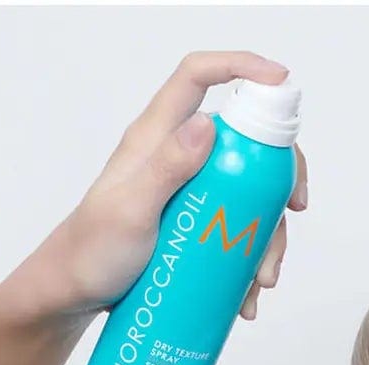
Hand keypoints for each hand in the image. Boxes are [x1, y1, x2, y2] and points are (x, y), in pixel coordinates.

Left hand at [25, 51, 307, 321]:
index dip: (241, 67)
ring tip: (262, 281)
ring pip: (249, 195)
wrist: (75, 292)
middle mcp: (178, 156)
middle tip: (293, 211)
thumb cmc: (92, 251)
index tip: (280, 83)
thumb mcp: (130, 210)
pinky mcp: (196, 225)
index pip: (198, 77)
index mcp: (157, 136)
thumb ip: (166, 166)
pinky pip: (237, 232)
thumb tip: (209, 125)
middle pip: (244, 141)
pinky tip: (248, 295)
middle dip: (278, 176)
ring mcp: (190, 192)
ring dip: (267, 237)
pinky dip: (251, 262)